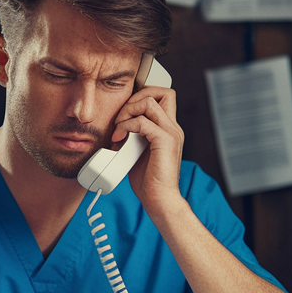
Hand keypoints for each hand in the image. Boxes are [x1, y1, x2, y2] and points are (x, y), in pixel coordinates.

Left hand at [110, 85, 184, 213]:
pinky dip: (126, 125)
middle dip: (135, 98)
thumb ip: (135, 136)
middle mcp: (173, 127)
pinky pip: (142, 121)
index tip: (125, 112)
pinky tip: (119, 138)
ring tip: (119, 128)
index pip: (163, 96)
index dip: (143, 96)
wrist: (160, 200)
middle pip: (160, 91)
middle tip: (121, 118)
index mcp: (169, 129)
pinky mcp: (164, 141)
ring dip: (128, 111)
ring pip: (150, 101)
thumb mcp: (139, 152)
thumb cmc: (148, 181)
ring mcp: (171, 133)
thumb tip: (118, 127)